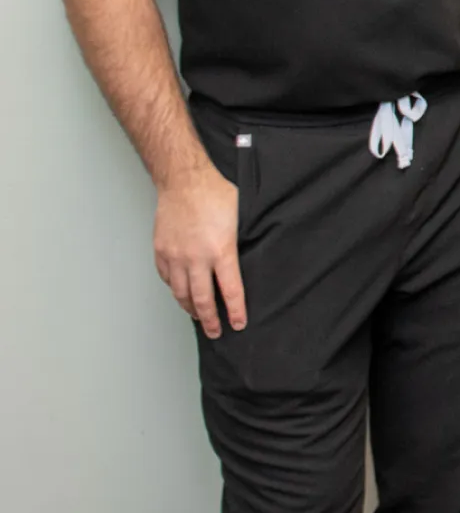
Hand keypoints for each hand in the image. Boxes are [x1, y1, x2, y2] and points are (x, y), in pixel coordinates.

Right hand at [155, 162, 244, 337]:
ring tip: (199, 317)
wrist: (184, 180)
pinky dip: (175, 290)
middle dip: (211, 320)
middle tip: (216, 332)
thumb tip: (246, 263)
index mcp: (221, 250)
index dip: (235, 311)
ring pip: (182, 293)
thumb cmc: (216, 194)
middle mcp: (197, 258)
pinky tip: (182, 293)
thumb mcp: (240, 219)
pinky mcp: (161, 251)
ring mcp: (176, 256)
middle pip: (203, 300)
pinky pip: (167, 278)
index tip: (238, 324)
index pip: (231, 291)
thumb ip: (240, 245)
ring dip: (191, 308)